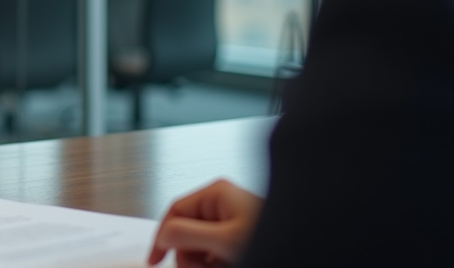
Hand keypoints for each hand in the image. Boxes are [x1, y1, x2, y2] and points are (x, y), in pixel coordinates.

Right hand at [148, 180, 262, 267]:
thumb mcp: (225, 240)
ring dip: (200, 262)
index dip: (162, 237)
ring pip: (198, 243)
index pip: (174, 212)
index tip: (155, 259)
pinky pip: (213, 249)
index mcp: (216, 193)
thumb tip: (163, 235)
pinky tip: (222, 266)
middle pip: (185, 230)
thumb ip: (189, 234)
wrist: (298, 253)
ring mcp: (229, 218)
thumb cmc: (271, 238)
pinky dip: (213, 262)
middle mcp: (221, 202)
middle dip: (187, 254)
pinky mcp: (236, 234)